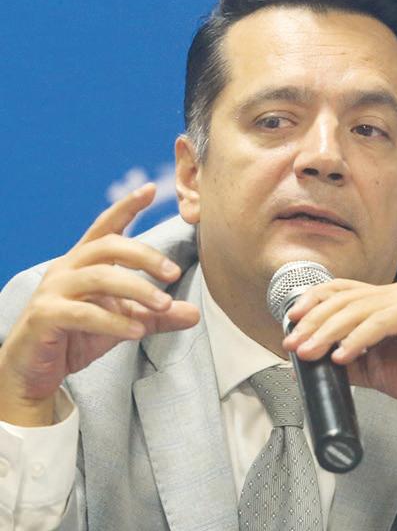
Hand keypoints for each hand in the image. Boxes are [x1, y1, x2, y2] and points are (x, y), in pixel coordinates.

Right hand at [0, 184, 199, 425]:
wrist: (35, 373)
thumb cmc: (79, 336)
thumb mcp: (125, 321)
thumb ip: (157, 314)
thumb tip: (195, 314)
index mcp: (84, 261)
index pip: (106, 226)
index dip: (127, 206)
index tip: (151, 188)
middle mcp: (67, 268)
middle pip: (108, 246)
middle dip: (145, 256)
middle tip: (174, 273)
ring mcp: (53, 290)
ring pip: (99, 277)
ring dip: (137, 289)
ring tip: (164, 304)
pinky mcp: (45, 316)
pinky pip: (83, 313)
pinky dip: (114, 322)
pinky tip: (138, 331)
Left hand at [283, 279, 396, 427]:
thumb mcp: (371, 368)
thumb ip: (344, 358)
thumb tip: (307, 359)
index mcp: (383, 300)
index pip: (340, 291)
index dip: (312, 302)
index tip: (290, 322)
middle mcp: (396, 293)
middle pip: (344, 298)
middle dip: (314, 322)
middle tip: (295, 344)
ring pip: (359, 308)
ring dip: (329, 331)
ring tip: (311, 352)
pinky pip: (382, 322)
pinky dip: (358, 338)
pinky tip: (343, 354)